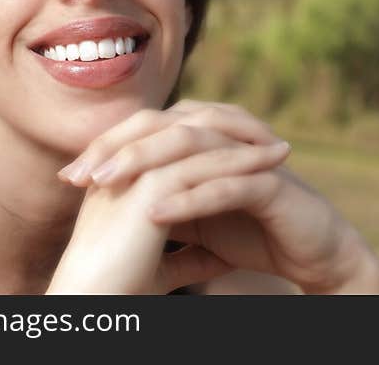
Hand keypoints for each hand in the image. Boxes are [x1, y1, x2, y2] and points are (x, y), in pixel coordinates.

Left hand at [59, 100, 378, 293]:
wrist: (310, 251)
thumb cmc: (250, 229)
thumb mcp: (193, 211)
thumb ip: (158, 195)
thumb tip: (104, 197)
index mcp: (203, 138)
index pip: (147, 129)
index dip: (107, 147)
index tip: (69, 176)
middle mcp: (224, 136)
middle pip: (163, 126)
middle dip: (117, 148)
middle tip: (81, 174)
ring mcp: (248, 155)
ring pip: (190, 146)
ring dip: (145, 164)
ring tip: (106, 185)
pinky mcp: (271, 182)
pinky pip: (225, 185)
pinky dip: (190, 198)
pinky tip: (156, 214)